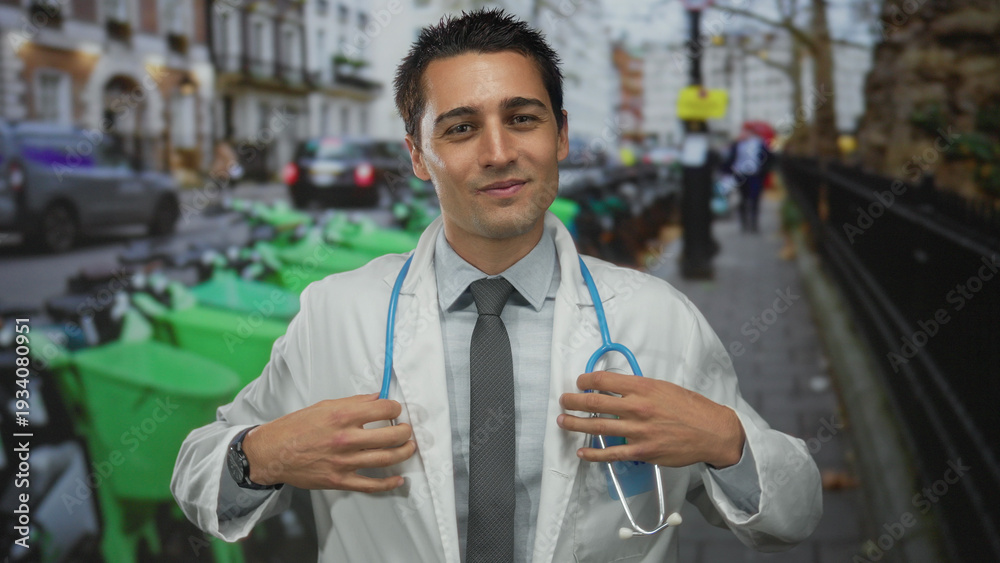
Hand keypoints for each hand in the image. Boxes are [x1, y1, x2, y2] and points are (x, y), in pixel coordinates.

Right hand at [243, 393, 415, 492]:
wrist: (272, 452)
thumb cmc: (296, 427)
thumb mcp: (324, 406)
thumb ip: (354, 403)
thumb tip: (377, 398)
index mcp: (342, 416)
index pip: (383, 409)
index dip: (395, 408)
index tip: (396, 410)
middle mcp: (345, 438)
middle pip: (390, 436)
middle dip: (405, 432)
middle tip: (407, 430)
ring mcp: (343, 461)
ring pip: (385, 459)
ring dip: (403, 453)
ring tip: (409, 447)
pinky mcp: (339, 480)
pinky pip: (370, 484)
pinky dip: (388, 483)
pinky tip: (398, 479)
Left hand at [557, 371, 744, 468]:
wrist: (711, 432)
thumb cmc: (690, 407)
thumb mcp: (664, 387)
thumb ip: (639, 388)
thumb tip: (616, 387)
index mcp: (643, 388)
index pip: (604, 380)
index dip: (586, 380)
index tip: (580, 382)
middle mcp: (637, 407)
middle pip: (595, 402)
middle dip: (574, 401)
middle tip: (564, 400)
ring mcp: (638, 431)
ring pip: (598, 426)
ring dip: (576, 424)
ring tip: (563, 421)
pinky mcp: (641, 451)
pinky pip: (611, 453)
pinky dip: (594, 453)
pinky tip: (582, 452)